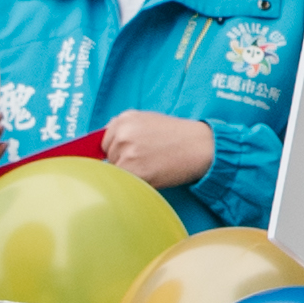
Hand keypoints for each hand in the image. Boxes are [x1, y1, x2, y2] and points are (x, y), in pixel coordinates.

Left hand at [101, 112, 217, 192]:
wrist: (200, 146)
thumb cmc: (177, 136)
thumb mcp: (148, 121)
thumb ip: (125, 130)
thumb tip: (103, 148)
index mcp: (124, 118)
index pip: (105, 141)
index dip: (119, 150)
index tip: (133, 153)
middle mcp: (122, 133)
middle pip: (109, 157)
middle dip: (123, 162)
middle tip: (148, 160)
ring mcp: (127, 152)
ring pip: (116, 171)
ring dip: (130, 174)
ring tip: (152, 167)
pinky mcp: (134, 171)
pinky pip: (124, 183)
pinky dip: (135, 183)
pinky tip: (152, 176)